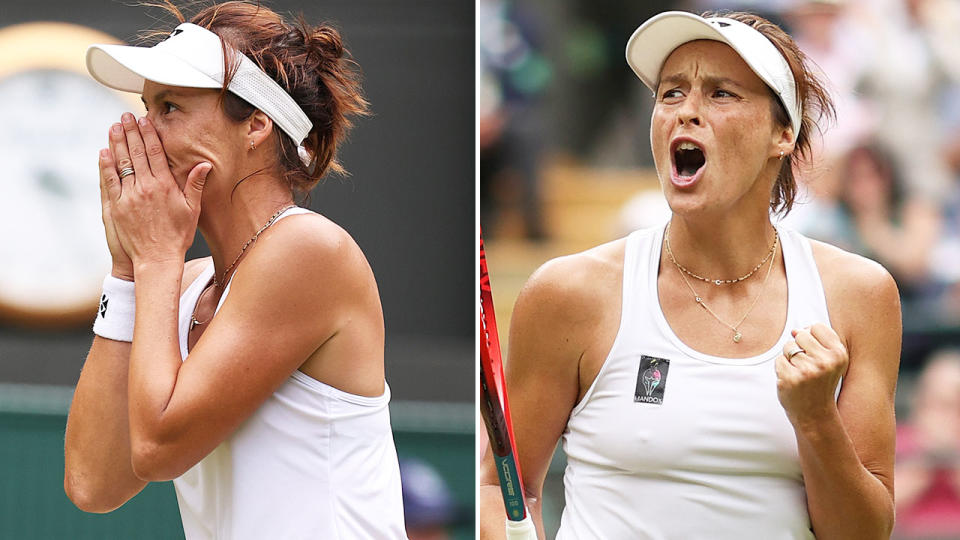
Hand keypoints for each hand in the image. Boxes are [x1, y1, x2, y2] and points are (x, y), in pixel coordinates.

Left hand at [101, 113, 210, 267]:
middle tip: (125, 116)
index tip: (144, 120)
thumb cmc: (177, 236)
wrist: (157, 259)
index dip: (148, 134)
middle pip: (136, 153)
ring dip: (116, 143)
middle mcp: (145, 188)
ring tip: (114, 127)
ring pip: (120, 163)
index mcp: (165, 186)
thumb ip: (195, 185)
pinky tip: (104, 152)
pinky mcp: (116, 207)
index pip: (155, 153)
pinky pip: (109, 181)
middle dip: (130, 132)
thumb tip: (204, 165)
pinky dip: (105, 165)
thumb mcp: (192, 210)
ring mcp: (128, 196)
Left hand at [776, 323, 848, 427]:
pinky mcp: (791, 378)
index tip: (815, 352)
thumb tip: (795, 330)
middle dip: (799, 347)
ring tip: (801, 373)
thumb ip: (818, 341)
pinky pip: (779, 360)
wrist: (815, 414)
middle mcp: (825, 361)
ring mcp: (807, 370)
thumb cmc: (821, 383)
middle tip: (808, 366)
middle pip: (800, 335)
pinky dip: (782, 368)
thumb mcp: (830, 361)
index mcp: (839, 354)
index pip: (816, 327)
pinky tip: (792, 380)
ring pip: (787, 347)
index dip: (812, 337)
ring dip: (790, 359)